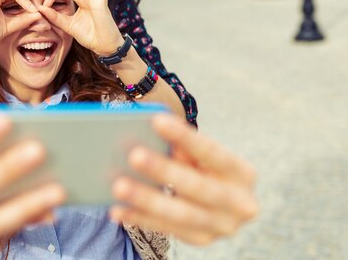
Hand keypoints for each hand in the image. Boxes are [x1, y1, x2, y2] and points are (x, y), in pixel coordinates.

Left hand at [110, 114, 258, 244]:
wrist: (228, 205)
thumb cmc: (207, 168)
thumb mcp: (203, 156)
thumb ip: (184, 147)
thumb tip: (149, 133)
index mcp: (243, 174)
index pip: (213, 152)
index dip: (185, 137)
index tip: (157, 120)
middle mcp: (240, 204)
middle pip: (197, 187)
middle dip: (164, 171)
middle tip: (134, 155)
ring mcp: (222, 227)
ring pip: (181, 214)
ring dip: (147, 200)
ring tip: (118, 186)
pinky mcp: (202, 240)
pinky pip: (166, 230)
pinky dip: (139, 218)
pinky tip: (117, 209)